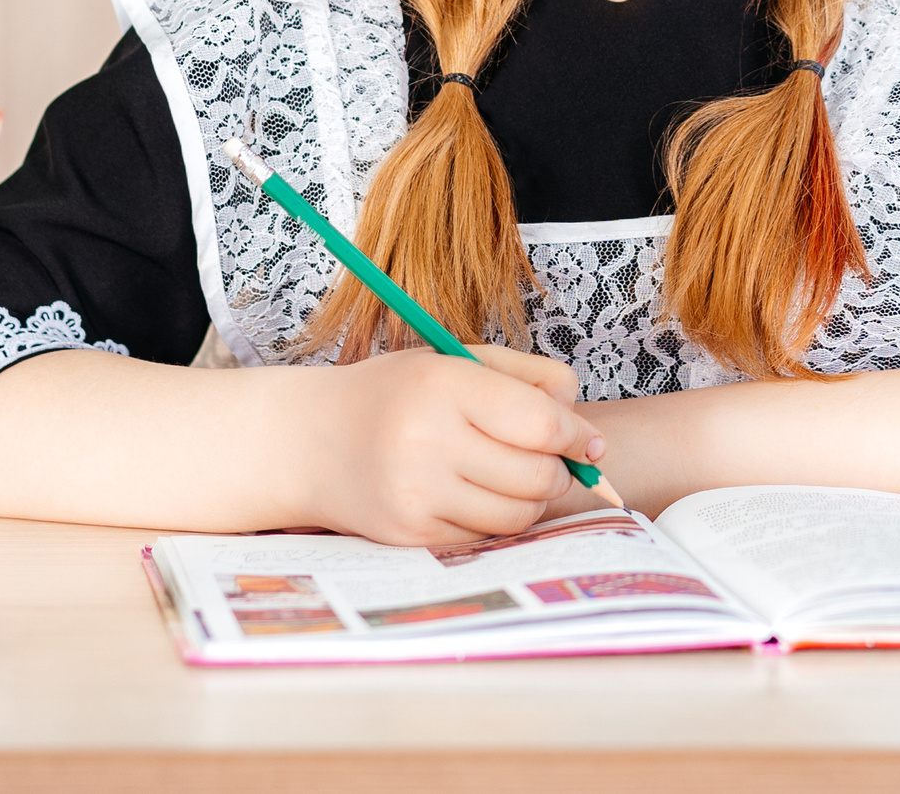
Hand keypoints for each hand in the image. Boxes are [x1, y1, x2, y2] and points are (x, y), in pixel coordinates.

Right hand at [282, 345, 606, 544]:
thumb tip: (590, 437)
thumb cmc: (396, 395)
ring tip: (510, 475)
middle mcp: (427, 441)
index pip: (541, 423)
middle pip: (537, 475)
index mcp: (443, 385)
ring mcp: (417, 493)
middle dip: (556, 470)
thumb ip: (530, 380)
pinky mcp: (411, 534)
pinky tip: (473, 494)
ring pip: (518, 514)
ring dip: (529, 499)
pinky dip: (493, 519)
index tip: (586, 441)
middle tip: (545, 458)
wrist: (309, 441)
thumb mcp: (456, 362)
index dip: (576, 436)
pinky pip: (485, 536)